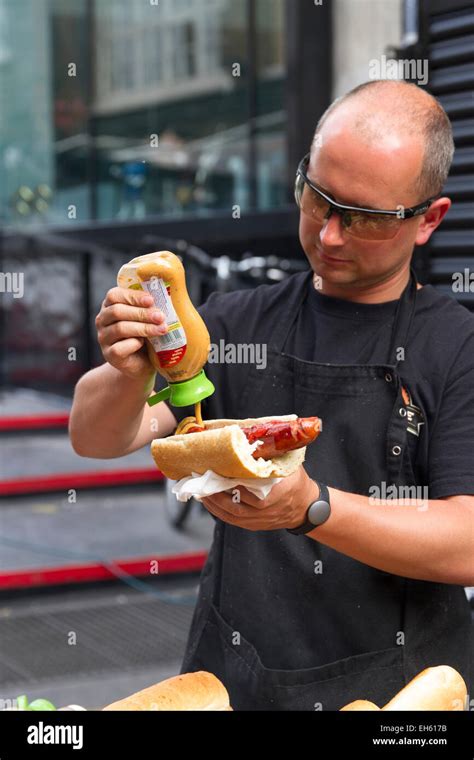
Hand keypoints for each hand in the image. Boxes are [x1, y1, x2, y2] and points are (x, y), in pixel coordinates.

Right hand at [96, 287, 167, 379]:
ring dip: (144, 328)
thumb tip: (165, 298)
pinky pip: (120, 348)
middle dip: (141, 313)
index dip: (133, 296)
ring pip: (120, 328)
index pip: (114, 295)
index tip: (151, 300)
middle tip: (160, 316)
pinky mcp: (109, 355)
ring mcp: (104, 338)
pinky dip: (134, 344)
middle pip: (117, 311)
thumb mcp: (146, 319)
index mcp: (110, 306)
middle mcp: (102, 320)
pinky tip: (144, 343)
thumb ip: (149, 308)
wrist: (142, 363)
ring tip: (161, 329)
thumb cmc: (146, 337)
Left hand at [201, 465, 319, 530]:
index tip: (217, 469)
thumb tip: (251, 434)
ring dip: (213, 503)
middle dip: (215, 492)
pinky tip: (209, 501)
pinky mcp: (254, 526)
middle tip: (202, 478)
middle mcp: (267, 509)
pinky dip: (218, 512)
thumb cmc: (295, 481)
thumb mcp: (288, 464)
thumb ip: (271, 454)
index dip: (231, 480)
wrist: (306, 506)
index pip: (249, 488)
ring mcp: (260, 520)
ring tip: (200, 490)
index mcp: (277, 492)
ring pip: (231, 514)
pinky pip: (232, 521)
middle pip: (236, 504)